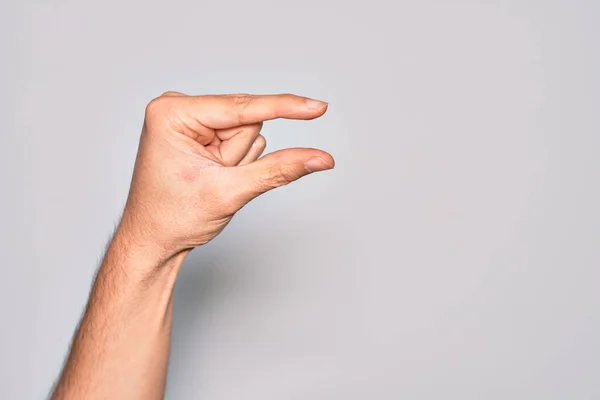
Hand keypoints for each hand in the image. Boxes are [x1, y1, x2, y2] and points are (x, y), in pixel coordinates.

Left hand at [118, 92, 333, 263]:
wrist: (153, 241)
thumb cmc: (173, 218)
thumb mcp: (229, 192)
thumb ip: (278, 170)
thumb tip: (319, 158)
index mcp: (173, 113)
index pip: (243, 107)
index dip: (284, 108)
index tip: (318, 107)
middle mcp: (178, 108)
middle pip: (246, 120)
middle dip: (240, 155)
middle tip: (216, 178)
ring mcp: (188, 119)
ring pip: (245, 130)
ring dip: (237, 161)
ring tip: (209, 180)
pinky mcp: (198, 132)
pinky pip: (238, 138)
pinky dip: (233, 162)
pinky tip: (211, 176)